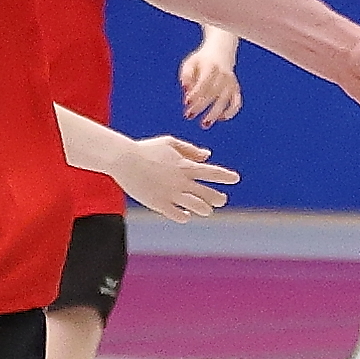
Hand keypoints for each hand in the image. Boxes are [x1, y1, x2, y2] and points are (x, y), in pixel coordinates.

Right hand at [113, 134, 239, 220]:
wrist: (124, 159)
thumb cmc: (146, 149)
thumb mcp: (170, 143)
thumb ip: (190, 150)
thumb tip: (208, 155)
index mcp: (185, 166)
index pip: (212, 172)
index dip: (226, 176)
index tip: (235, 179)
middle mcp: (181, 181)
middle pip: (208, 194)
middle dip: (218, 198)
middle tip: (221, 200)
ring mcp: (171, 194)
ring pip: (197, 207)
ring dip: (204, 209)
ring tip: (207, 210)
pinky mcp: (159, 204)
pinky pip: (178, 215)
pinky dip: (185, 215)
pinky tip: (186, 214)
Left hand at [178, 45, 241, 126]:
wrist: (220, 52)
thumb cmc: (201, 61)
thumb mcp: (190, 63)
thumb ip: (186, 75)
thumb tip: (185, 88)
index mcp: (211, 67)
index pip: (203, 82)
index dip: (195, 94)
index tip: (186, 102)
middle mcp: (223, 75)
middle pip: (212, 93)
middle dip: (200, 106)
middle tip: (188, 115)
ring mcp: (231, 83)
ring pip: (225, 101)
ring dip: (214, 113)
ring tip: (204, 124)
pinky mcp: (236, 89)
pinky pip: (236, 103)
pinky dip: (230, 112)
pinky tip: (220, 118)